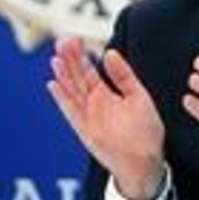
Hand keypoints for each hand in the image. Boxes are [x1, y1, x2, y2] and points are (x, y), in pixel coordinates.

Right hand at [48, 38, 164, 199]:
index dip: (81, 56)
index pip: (90, 71)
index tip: (73, 39)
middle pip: (78, 78)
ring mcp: (88, 116)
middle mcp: (94, 104)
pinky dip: (62, 98)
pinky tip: (53, 84)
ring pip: (72, 91)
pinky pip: (71, 111)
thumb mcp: (138, 97)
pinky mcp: (84, 129)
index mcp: (107, 95)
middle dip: (69, 60)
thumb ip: (124, 76)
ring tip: (55, 58)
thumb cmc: (145, 131)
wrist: (145, 160)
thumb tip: (110, 52)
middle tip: (61, 41)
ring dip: (63, 75)